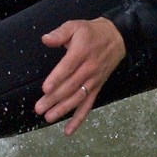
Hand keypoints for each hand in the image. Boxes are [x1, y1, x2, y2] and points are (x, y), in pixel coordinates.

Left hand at [37, 17, 124, 134]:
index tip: (45, 88)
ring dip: (64, 109)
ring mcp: (94, 80)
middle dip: (55, 98)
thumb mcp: (75, 26)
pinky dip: (79, 119)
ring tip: (49, 118)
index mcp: (82, 52)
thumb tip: (46, 39)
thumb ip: (60, 33)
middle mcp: (89, 69)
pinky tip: (68, 130)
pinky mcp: (97, 88)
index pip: (68, 68)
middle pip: (71, 86)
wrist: (117, 37)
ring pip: (78, 98)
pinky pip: (88, 105)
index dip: (57, 78)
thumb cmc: (91, 32)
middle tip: (39, 108)